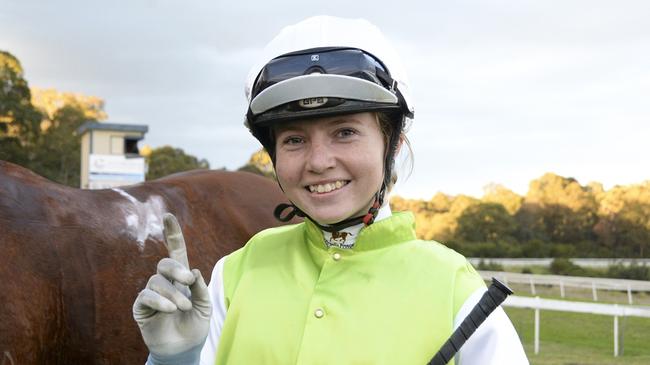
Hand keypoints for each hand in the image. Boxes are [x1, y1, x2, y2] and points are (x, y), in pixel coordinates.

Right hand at [133, 213, 211, 357]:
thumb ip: (200, 288)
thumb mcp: (205, 306)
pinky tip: (170, 310)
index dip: (172, 235)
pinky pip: (146, 296)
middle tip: (187, 281)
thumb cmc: (195, 326)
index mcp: (181, 278)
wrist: (185, 349)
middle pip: (164, 264)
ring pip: (157, 282)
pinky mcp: (142, 308)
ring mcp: (152, 294)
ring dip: (172, 294)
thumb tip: (193, 271)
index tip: (169, 217)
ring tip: (182, 307)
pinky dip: (159, 301)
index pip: (176, 252)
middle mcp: (165, 283)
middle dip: (176, 269)